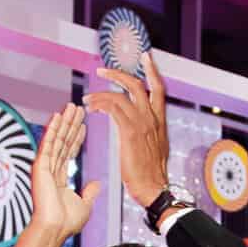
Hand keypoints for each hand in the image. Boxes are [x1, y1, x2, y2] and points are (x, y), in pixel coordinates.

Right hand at [26, 103, 102, 246]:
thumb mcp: (85, 205)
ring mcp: (45, 167)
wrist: (55, 228)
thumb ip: (90, 192)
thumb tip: (97, 183)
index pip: (70, 151)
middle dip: (71, 124)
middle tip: (78, 107)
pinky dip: (53, 129)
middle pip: (63, 141)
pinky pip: (48, 144)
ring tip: (71, 106)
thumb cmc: (66, 222)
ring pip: (57, 139)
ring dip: (64, 122)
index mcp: (60, 177)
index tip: (83, 123)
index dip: (77, 137)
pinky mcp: (40, 166)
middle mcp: (51, 169)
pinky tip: (58, 116)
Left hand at [83, 52, 171, 203]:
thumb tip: (140, 127)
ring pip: (122, 95)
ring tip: (88, 99)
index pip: (159, 89)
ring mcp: (142, 124)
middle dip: (118, 75)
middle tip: (103, 71)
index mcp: (159, 121)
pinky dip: (101, 104)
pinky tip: (92, 108)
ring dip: (101, 93)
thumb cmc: (151, 174)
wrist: (153, 188)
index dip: (152, 71)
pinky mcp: (130, 132)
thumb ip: (149, 132)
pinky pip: (114, 109)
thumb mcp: (156, 147)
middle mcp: (152, 118)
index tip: (145, 58)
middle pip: (138, 85)